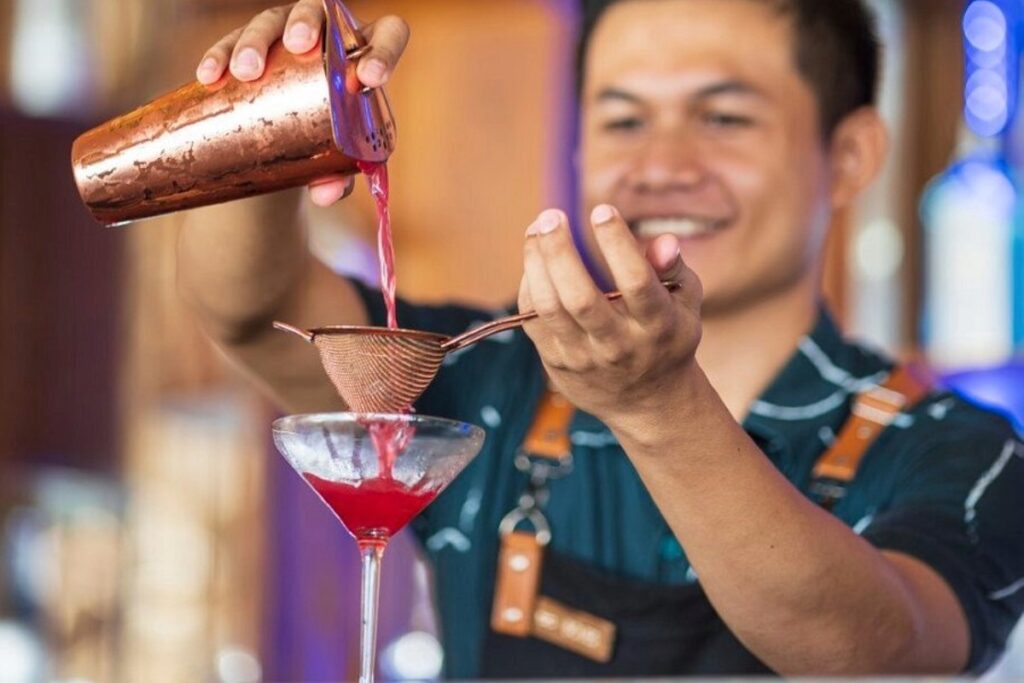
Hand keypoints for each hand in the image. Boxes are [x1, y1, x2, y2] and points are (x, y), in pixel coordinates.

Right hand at [194, 1, 409, 206]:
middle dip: (307, 24)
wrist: (295, 131)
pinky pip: (231, 42)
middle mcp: (328, 32)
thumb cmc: (333, 136)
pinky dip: (219, 56)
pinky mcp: (250, 43)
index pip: (388, 35)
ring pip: (271, 21)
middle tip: (299, 46)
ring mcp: (286, 31)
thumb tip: (324, 194)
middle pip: (319, 13)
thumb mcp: (342, 156)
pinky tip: (209, 77)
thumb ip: (339, 176)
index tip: (369, 77)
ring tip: (247, 70)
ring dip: (256, 40)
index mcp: (366, 52)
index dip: (384, 50)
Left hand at [518, 205, 703, 433]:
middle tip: (551, 216)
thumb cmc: (667, 337)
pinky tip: (534, 260)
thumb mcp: (685, 304)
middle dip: (561, 252)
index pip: (636, 282)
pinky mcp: (557, 362)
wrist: (647, 403)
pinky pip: (533, 320)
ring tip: (536, 231)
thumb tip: (663, 241)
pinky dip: (529, 286)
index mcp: (656, 326)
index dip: (617, 244)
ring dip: (536, 264)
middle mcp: (618, 344)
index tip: (602, 211)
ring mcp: (583, 357)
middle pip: (580, 297)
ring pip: (549, 308)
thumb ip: (674, 269)